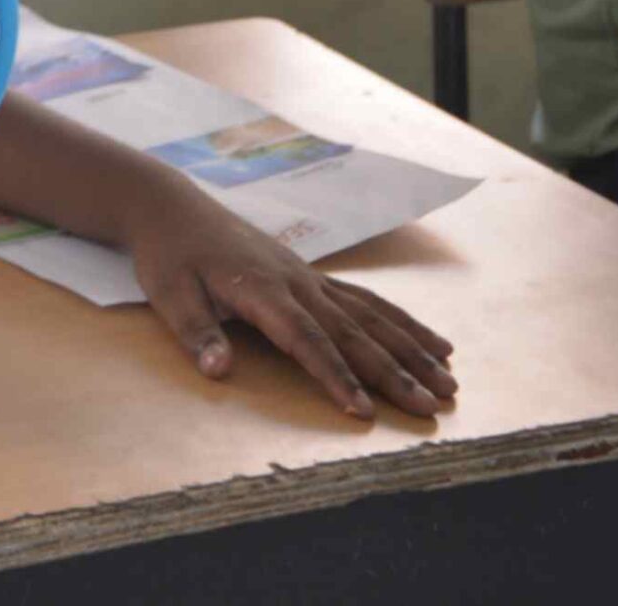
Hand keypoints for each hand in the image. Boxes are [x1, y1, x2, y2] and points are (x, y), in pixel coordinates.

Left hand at [127, 184, 457, 418]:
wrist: (172, 207)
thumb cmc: (168, 255)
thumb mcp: (169, 294)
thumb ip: (196, 333)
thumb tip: (217, 371)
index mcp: (261, 290)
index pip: (306, 340)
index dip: (335, 375)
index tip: (362, 411)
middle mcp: (297, 283)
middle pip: (353, 333)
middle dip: (394, 373)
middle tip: (432, 407)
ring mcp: (310, 278)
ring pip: (372, 318)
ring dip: (412, 351)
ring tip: (449, 383)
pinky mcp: (314, 277)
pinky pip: (368, 302)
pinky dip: (404, 323)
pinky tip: (435, 344)